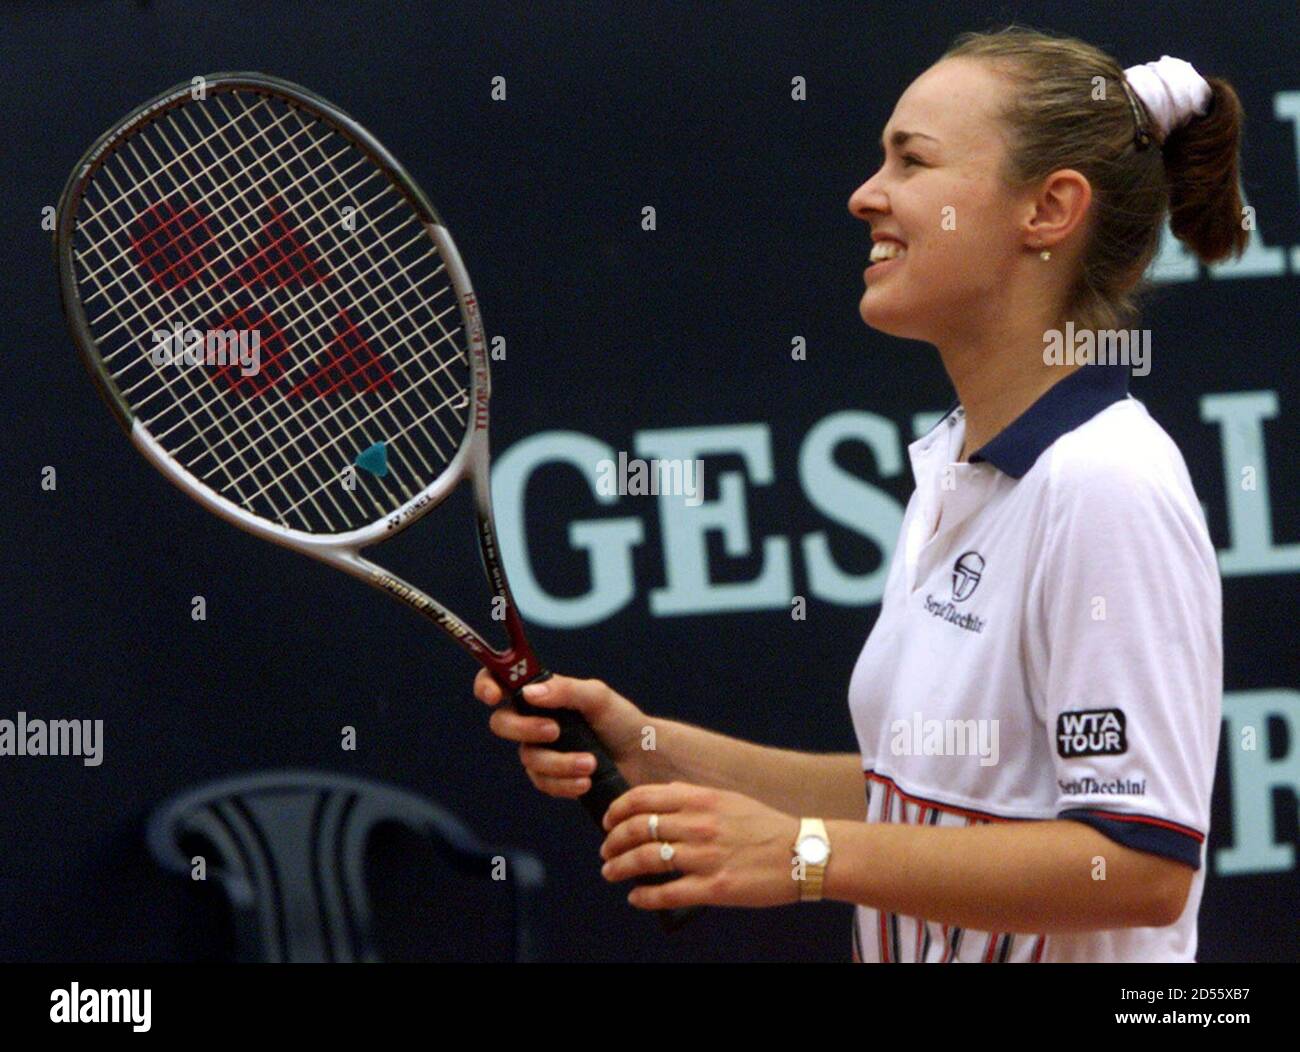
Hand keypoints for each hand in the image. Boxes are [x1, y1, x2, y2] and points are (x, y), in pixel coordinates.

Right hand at [474, 670, 652, 797]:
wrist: (644, 758)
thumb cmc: (621, 720)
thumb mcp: (598, 697)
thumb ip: (565, 690)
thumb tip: (529, 693)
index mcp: (542, 694)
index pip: (500, 682)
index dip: (486, 685)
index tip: (494, 696)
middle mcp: (534, 720)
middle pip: (502, 724)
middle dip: (524, 729)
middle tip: (554, 731)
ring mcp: (541, 750)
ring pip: (528, 758)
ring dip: (558, 762)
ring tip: (590, 763)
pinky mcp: (551, 778)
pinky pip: (543, 783)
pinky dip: (564, 783)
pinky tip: (586, 781)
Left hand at [600, 782, 801, 909]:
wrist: (804, 853)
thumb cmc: (766, 826)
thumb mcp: (729, 799)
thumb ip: (694, 798)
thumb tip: (662, 798)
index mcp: (701, 799)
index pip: (643, 798)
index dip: (617, 809)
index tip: (608, 821)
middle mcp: (699, 825)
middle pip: (638, 829)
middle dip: (613, 841)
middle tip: (606, 851)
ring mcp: (705, 857)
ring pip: (645, 860)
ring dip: (619, 867)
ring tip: (611, 873)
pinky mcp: (714, 888)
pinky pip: (667, 893)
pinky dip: (644, 897)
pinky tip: (635, 897)